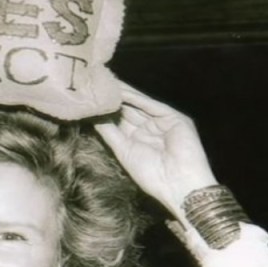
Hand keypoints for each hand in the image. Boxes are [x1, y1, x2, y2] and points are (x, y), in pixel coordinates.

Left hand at [95, 83, 218, 221]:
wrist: (178, 184)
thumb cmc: (152, 175)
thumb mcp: (124, 151)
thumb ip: (110, 132)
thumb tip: (92, 116)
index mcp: (139, 140)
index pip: (120, 121)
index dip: (106, 111)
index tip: (89, 99)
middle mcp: (151, 129)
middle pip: (129, 110)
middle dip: (113, 98)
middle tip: (93, 84)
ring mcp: (163, 122)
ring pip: (139, 104)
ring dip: (122, 94)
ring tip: (104, 82)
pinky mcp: (174, 117)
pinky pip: (151, 105)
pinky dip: (135, 97)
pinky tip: (120, 89)